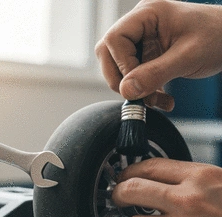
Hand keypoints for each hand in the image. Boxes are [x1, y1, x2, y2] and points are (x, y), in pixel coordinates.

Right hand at [95, 0, 221, 110]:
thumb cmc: (217, 38)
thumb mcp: (187, 57)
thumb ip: (155, 74)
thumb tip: (125, 90)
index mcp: (148, 14)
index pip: (114, 39)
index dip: (121, 65)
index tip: (137, 82)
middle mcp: (139, 25)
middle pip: (108, 54)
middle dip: (122, 80)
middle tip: (141, 95)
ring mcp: (141, 41)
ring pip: (118, 69)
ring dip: (134, 90)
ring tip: (157, 99)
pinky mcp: (145, 56)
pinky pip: (132, 77)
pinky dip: (143, 93)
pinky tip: (161, 99)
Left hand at [112, 158, 221, 216]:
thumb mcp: (220, 183)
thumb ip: (189, 180)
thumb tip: (153, 179)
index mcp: (201, 177)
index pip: (148, 167)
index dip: (128, 172)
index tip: (122, 178)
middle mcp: (190, 200)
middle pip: (130, 190)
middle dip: (118, 195)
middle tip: (118, 199)